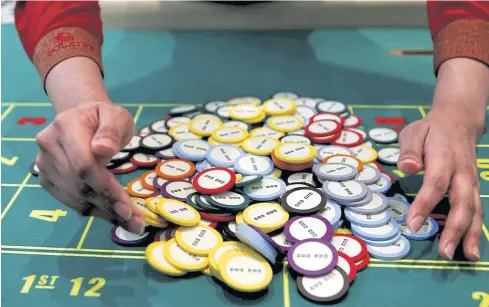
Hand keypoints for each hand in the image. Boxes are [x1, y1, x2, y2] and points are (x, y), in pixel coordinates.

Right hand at [35, 101, 145, 233]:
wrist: (81, 117)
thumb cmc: (104, 118)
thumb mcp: (117, 116)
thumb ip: (112, 131)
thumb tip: (102, 150)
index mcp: (66, 126)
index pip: (83, 164)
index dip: (105, 188)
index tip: (127, 207)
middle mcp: (49, 145)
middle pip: (79, 184)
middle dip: (109, 205)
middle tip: (135, 222)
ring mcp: (44, 163)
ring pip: (74, 196)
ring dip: (102, 212)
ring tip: (128, 221)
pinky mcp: (46, 177)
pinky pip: (69, 199)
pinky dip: (91, 210)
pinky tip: (111, 215)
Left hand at [398, 58, 487, 260]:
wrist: (459, 118)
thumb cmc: (431, 128)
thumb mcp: (414, 132)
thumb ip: (410, 150)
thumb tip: (407, 168)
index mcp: (444, 159)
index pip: (435, 184)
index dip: (424, 204)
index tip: (412, 224)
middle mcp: (462, 172)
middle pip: (461, 203)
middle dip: (454, 229)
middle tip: (443, 252)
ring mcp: (471, 180)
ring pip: (474, 210)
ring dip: (471, 234)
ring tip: (467, 257)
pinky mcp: (473, 186)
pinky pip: (477, 209)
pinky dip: (477, 229)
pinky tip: (472, 248)